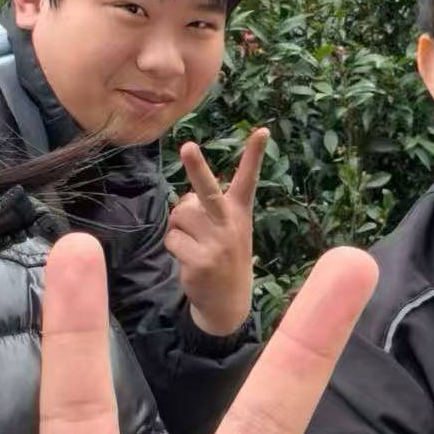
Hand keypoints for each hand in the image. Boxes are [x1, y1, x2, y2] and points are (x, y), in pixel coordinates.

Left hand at [167, 127, 269, 336]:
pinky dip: (174, 246)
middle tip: (188, 146)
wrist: (228, 302)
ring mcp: (216, 244)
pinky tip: (189, 259)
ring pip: (179, 215)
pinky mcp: (200, 261)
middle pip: (208, 191)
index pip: (248, 179)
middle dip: (196, 167)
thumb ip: (206, 209)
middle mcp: (230, 225)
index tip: (262, 131)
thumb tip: (183, 198)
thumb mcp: (224, 230)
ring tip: (193, 242)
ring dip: (178, 226)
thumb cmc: (223, 255)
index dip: (254, 155)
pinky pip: (172, 239)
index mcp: (239, 212)